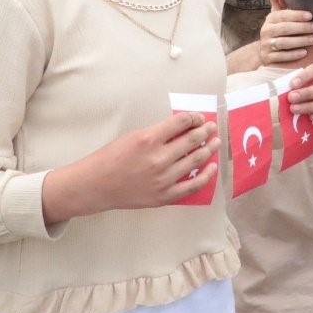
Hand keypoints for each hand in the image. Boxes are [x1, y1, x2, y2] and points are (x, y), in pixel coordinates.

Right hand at [65, 112, 219, 217]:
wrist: (97, 185)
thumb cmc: (111, 158)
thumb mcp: (132, 136)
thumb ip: (157, 133)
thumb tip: (181, 128)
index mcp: (149, 139)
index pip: (181, 122)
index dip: (193, 118)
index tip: (197, 117)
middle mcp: (159, 158)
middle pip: (192, 140)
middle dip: (205, 131)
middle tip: (212, 127)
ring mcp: (164, 178)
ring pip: (195, 160)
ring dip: (209, 149)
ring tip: (216, 142)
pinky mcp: (165, 195)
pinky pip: (192, 185)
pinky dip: (206, 175)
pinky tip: (212, 167)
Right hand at [259, 9, 312, 66]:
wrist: (266, 51)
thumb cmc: (279, 29)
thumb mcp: (278, 15)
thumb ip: (279, 0)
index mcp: (270, 19)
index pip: (283, 15)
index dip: (296, 15)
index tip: (310, 15)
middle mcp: (266, 31)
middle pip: (284, 29)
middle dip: (302, 28)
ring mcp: (266, 46)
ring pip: (283, 43)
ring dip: (300, 41)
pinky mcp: (268, 59)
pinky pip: (281, 57)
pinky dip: (292, 55)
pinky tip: (304, 52)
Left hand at [286, 63, 312, 129]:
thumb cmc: (308, 90)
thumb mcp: (304, 81)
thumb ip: (297, 81)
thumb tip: (283, 87)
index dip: (305, 76)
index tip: (292, 84)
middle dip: (307, 93)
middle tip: (291, 98)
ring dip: (311, 106)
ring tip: (295, 109)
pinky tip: (311, 118)